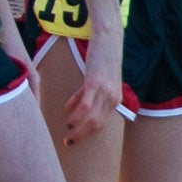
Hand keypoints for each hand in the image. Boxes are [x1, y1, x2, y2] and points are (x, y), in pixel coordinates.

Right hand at [63, 29, 122, 144]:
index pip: (101, 124)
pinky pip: (83, 101)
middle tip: (68, 141)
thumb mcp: (103, 80)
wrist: (109, 40)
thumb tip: (79, 108)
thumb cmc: (104, 59)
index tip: (74, 139)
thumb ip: (95, 94)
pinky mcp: (95, 82)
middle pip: (96, 124)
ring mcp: (104, 91)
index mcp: (115, 100)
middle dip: (81, 135)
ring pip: (89, 116)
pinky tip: (66, 110)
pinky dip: (73, 108)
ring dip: (76, 125)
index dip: (87, 134)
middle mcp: (112, 98)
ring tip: (66, 127)